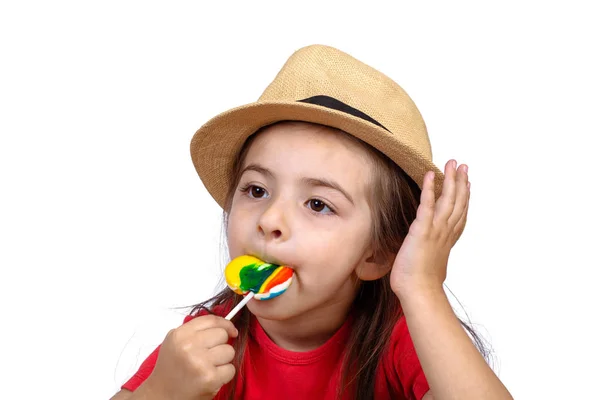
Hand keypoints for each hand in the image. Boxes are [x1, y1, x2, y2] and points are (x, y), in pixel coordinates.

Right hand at [141, 314, 237, 399]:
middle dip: (220, 345)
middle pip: (222, 335)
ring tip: (209, 367)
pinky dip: (224, 374)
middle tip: (210, 355)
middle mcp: (189, 346)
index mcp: (180, 335)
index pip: (211, 320)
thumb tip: (224, 326)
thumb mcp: (176, 342)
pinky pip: (231, 369)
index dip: (225, 324)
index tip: (231, 330)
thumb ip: (196, 331)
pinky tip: (211, 377)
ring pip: (229, 351)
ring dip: (223, 360)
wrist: (162, 395)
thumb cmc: (171, 369)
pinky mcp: (210, 378)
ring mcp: (200, 362)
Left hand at [390, 160, 469, 295]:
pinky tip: (430, 174)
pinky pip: (427, 204)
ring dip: (450, 179)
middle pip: (458, 202)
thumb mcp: (432, 266)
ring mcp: (436, 230)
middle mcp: (445, 232)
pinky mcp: (422, 230)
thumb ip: (434, 258)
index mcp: (448, 240)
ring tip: (452, 163)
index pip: (460, 214)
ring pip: (447, 199)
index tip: (468, 184)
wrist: (419, 292)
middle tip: (463, 166)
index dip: (465, 197)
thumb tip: (433, 261)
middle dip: (461, 182)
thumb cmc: (421, 284)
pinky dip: (429, 188)